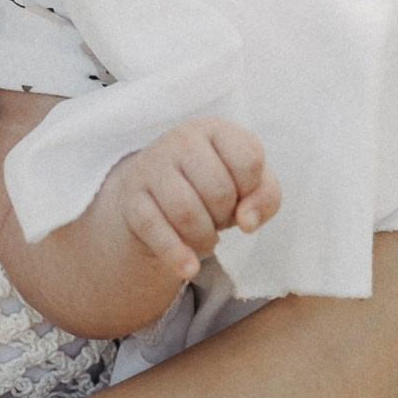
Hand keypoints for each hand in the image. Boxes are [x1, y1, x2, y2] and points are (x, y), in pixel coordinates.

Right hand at [112, 118, 278, 286]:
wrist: (157, 194)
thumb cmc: (213, 185)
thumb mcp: (249, 185)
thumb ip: (266, 197)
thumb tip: (247, 222)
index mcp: (214, 129)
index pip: (248, 158)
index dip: (252, 187)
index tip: (240, 195)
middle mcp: (180, 140)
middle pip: (218, 190)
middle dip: (225, 216)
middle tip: (217, 219)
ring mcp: (151, 167)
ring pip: (186, 213)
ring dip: (205, 238)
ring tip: (206, 240)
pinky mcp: (131, 199)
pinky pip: (155, 229)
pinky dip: (176, 255)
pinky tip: (188, 269)